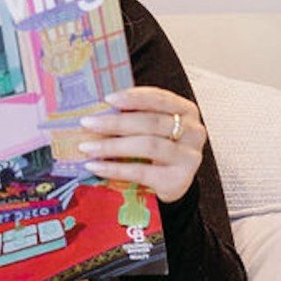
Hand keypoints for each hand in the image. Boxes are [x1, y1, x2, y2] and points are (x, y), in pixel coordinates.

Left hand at [75, 84, 205, 207]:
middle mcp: (194, 132)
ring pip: (148, 146)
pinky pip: (142, 171)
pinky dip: (115, 168)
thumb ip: (135, 115)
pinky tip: (96, 166)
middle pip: (151, 122)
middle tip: (87, 123)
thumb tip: (97, 109)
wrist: (172, 183)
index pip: (160, 98)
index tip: (107, 99)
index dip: (133, 97)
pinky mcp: (179, 180)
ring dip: (112, 146)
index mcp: (187, 110)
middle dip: (116, 122)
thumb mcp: (152, 128)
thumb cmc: (157, 149)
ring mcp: (189, 157)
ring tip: (87, 147)